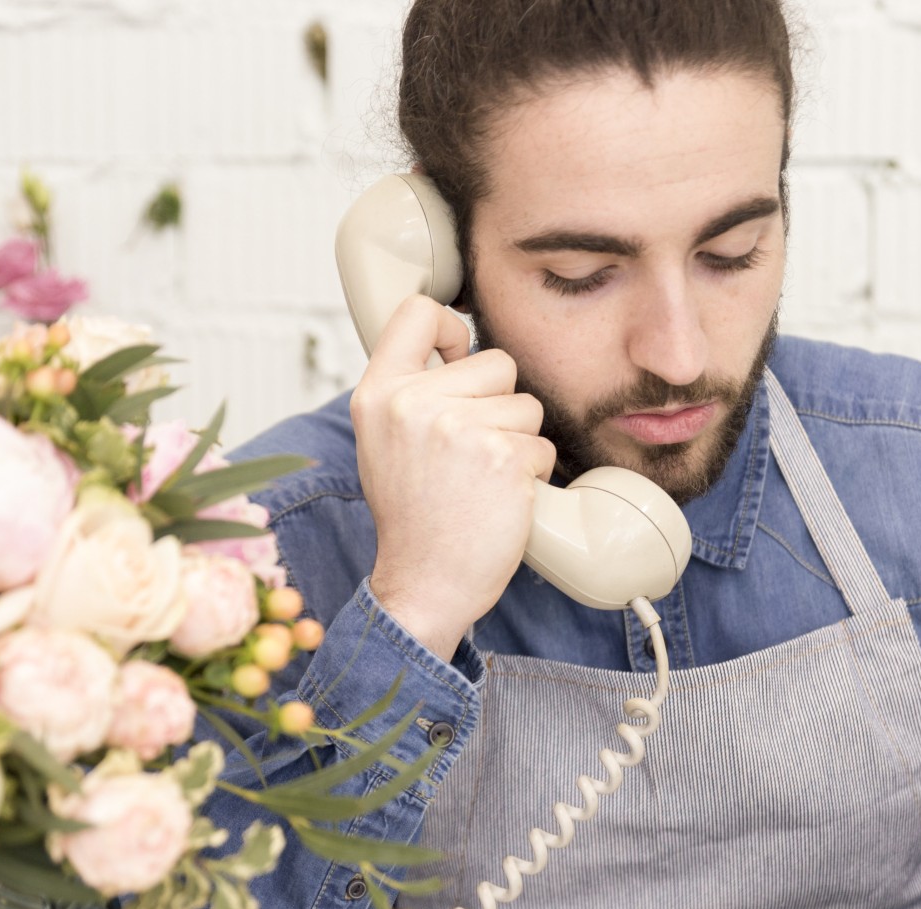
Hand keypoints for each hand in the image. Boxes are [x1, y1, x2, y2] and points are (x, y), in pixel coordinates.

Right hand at [350, 294, 553, 660]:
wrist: (425, 584)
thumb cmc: (413, 518)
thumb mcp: (383, 442)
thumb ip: (410, 391)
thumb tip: (455, 341)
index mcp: (378, 394)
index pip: (419, 312)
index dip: (450, 330)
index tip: (457, 357)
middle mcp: (413, 403)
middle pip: (497, 362)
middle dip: (499, 404)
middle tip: (469, 453)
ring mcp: (460, 428)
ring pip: (527, 406)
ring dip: (519, 443)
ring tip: (483, 479)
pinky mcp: (503, 456)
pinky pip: (542, 445)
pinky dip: (533, 474)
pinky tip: (500, 498)